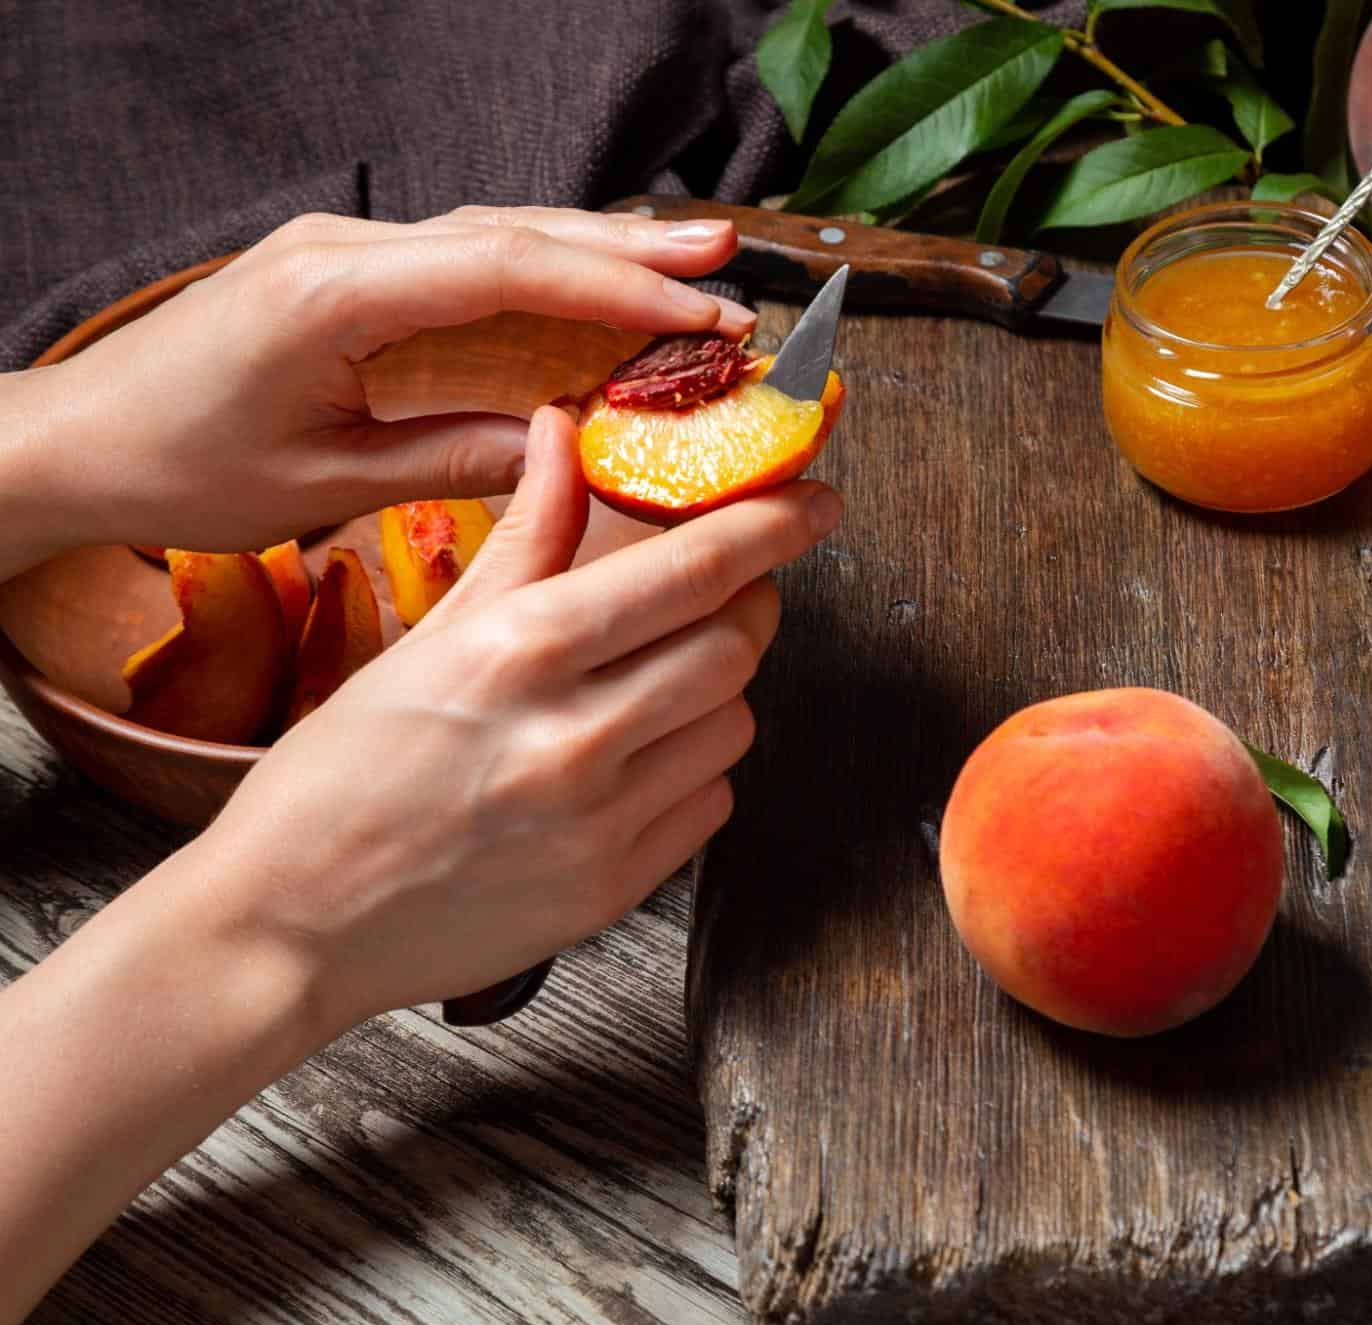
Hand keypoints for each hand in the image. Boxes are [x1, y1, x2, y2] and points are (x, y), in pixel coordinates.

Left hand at [19, 205, 752, 559]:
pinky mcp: (349, 273)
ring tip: (695, 267)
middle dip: (630, 247)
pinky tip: (598, 289)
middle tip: (731, 264)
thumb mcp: (321, 484)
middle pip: (513, 229)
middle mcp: (346, 249)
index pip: (505, 268)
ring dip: (596, 250)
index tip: (701, 313)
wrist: (77, 442)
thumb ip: (448, 456)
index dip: (615, 286)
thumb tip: (562, 448)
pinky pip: (463, 262)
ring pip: (495, 235)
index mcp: (335, 293)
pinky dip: (543, 273)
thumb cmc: (178, 468)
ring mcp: (346, 251)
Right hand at [186, 404, 841, 1030]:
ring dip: (715, 690)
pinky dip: (693, 768)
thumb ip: (523, 534)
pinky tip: (634, 759)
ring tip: (651, 684)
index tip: (814, 502)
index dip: (773, 526)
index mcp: (521, 653)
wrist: (292, 921)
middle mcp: (572, 736)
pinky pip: (709, 803)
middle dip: (745, 605)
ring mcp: (601, 822)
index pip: (695, 570)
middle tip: (720, 592)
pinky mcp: (615, 888)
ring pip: (733, 723)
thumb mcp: (428, 636)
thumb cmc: (342, 775)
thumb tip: (566, 431)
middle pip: (736, 644)